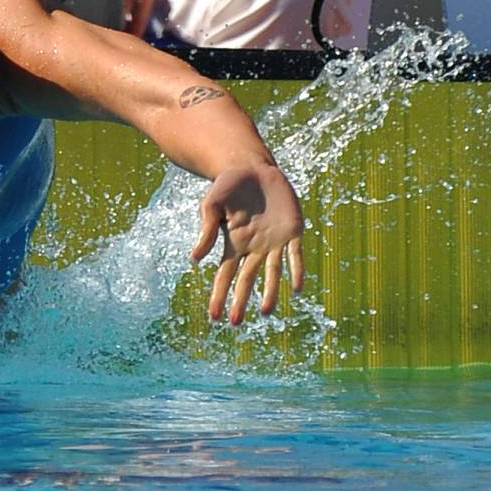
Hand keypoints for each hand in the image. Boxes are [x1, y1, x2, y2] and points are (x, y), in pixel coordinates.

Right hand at [190, 164, 304, 323]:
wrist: (254, 167)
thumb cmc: (228, 185)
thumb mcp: (211, 205)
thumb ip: (206, 231)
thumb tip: (194, 260)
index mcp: (233, 244)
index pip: (224, 276)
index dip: (219, 296)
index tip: (213, 317)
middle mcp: (254, 248)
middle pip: (246, 279)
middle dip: (240, 301)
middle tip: (235, 323)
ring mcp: (275, 241)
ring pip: (272, 272)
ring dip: (269, 292)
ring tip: (266, 312)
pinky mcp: (293, 230)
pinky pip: (296, 254)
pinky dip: (296, 270)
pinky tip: (296, 288)